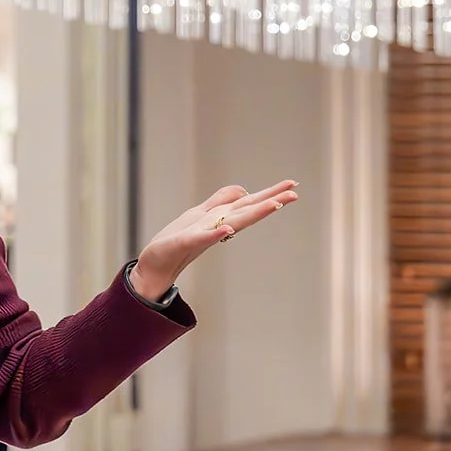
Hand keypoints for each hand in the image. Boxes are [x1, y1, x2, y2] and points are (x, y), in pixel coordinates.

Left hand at [131, 181, 298, 299]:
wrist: (155, 264)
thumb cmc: (177, 240)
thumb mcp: (200, 214)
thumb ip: (220, 202)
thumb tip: (243, 191)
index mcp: (219, 218)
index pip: (248, 203)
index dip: (269, 194)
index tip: (292, 185)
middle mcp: (215, 225)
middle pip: (246, 210)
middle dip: (271, 201)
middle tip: (295, 193)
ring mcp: (202, 234)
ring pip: (232, 221)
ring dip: (252, 213)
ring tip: (274, 204)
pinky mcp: (185, 243)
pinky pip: (202, 237)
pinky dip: (216, 233)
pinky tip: (228, 228)